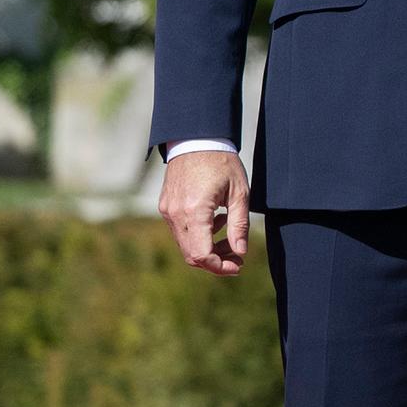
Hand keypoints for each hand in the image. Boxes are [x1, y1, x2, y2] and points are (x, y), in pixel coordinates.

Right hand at [158, 150, 250, 277]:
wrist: (196, 139)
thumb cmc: (222, 163)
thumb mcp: (240, 194)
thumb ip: (240, 225)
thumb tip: (241, 252)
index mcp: (195, 211)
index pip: (201, 254)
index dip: (219, 267)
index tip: (238, 266)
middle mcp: (175, 214)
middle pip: (191, 255)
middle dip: (216, 261)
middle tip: (238, 258)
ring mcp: (167, 210)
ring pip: (186, 244)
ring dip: (209, 247)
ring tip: (230, 233)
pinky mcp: (165, 206)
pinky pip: (181, 231)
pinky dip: (199, 234)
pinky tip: (217, 221)